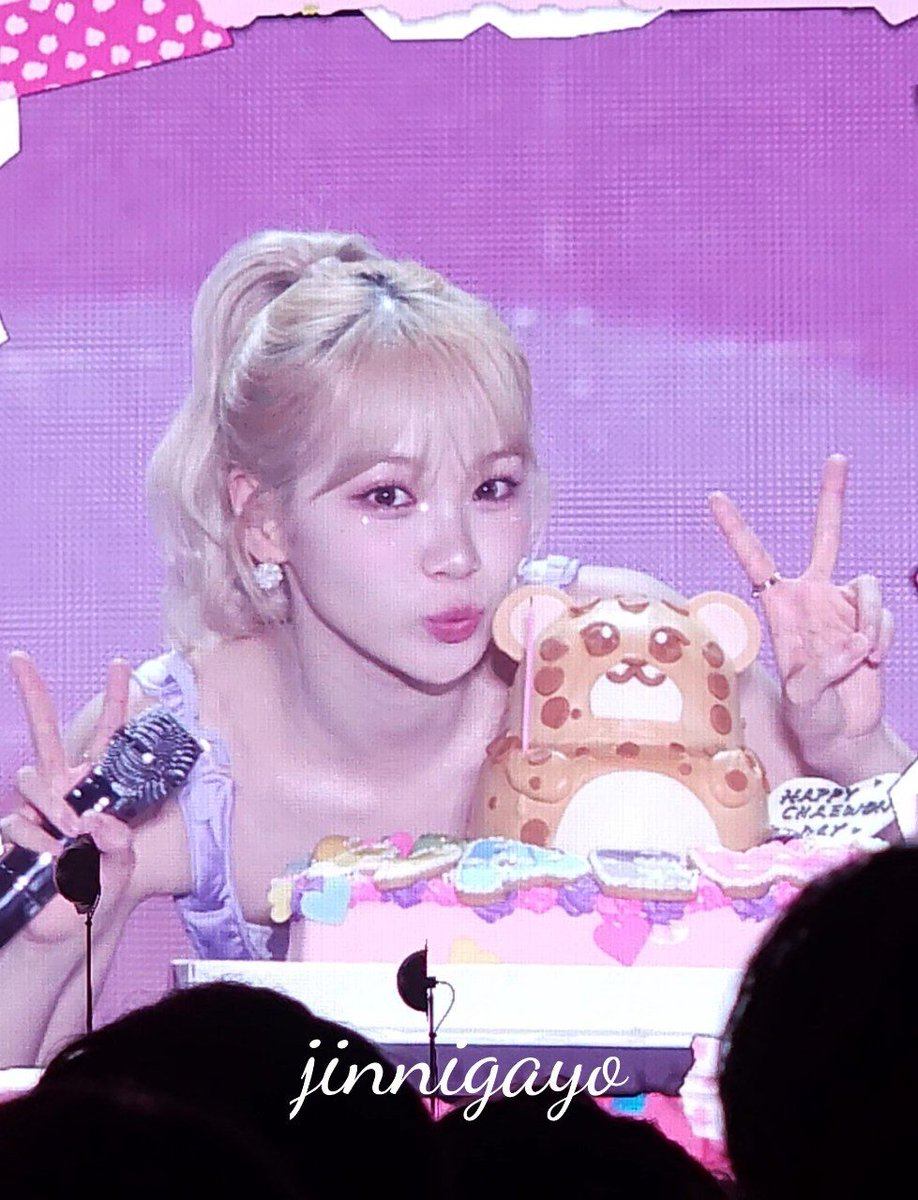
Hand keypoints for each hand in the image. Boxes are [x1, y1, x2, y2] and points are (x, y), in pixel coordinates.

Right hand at [1, 652, 136, 941]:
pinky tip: (51, 856)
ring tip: (72, 834)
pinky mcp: (17, 833)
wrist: (69, 927)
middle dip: (32, 692)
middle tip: (19, 657)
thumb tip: (93, 820)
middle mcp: (65, 788)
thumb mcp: (122, 864)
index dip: (116, 701)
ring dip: (53, 803)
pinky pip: (17, 821)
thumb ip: (118, 841)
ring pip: (31, 779)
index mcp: (99, 787)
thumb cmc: (100, 890)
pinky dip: (35, 838)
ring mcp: (37, 808)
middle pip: (44, 731)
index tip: (121, 665)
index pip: (109, 737)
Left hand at [708, 455, 892, 764]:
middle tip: (838, 458)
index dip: (736, 528)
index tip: (714, 497)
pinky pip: (883, 613)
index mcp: (780, 606)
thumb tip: (849, 649)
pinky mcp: (870, 619)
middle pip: (826, 536)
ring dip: (869, 623)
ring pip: (869, 586)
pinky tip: (871, 660)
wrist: (844, 730)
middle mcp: (812, 597)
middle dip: (832, 497)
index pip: (754, 558)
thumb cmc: (810, 716)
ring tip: (860, 658)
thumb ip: (817, 676)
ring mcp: (843, 606)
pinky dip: (882, 637)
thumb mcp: (802, 701)